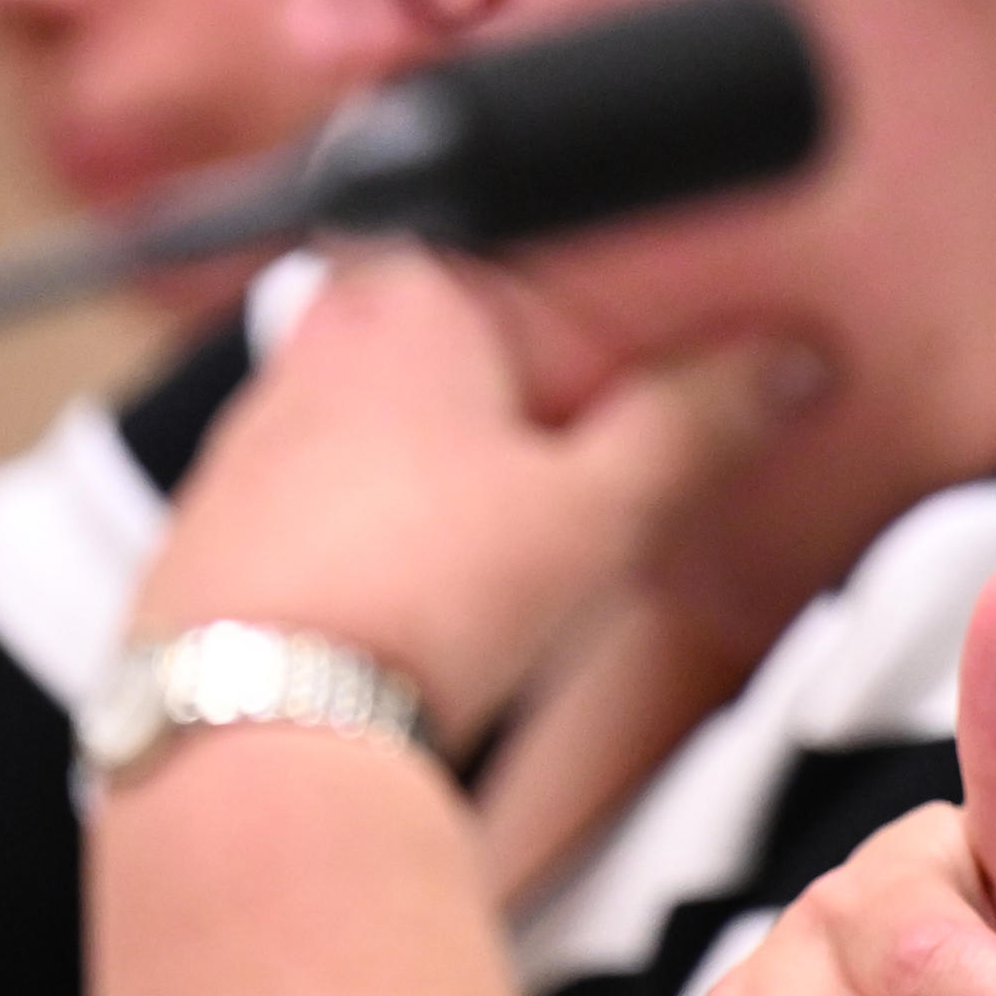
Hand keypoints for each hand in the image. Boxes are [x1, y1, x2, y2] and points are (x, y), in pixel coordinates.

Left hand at [130, 248, 776, 744]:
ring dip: (444, 478)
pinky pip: (320, 511)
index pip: (519, 256)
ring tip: (497, 561)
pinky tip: (417, 608)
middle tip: (575, 481)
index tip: (630, 386)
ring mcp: (244, 445)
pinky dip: (374, 542)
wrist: (259, 739)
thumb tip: (782, 365)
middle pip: (451, 348)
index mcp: (401, 294)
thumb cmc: (414, 599)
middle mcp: (305, 349)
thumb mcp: (600, 506)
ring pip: (383, 432)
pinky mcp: (212, 535)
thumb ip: (697, 422)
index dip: (586, 326)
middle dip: (518, 408)